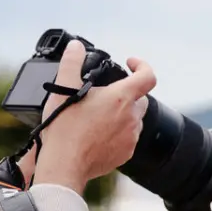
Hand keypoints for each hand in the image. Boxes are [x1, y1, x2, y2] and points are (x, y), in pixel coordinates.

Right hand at [32, 42, 154, 193]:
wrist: (64, 163)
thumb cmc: (64, 128)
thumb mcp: (63, 89)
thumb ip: (71, 63)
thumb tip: (76, 47)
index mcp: (121, 98)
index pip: (148, 76)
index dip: (142, 66)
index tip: (130, 64)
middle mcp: (132, 117)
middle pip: (140, 98)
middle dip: (126, 93)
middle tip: (105, 95)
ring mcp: (132, 136)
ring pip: (133, 119)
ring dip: (121, 114)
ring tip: (97, 115)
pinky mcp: (127, 152)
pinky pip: (128, 137)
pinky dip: (118, 132)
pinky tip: (98, 133)